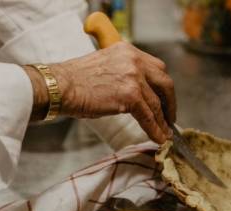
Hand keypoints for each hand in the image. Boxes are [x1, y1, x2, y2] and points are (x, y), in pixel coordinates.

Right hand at [25, 43, 176, 143]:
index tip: (164, 99)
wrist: (60, 87)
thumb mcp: (103, 67)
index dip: (162, 86)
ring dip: (162, 121)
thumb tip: (133, 96)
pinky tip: (158, 138)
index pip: (155, 68)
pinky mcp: (130, 95)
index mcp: (127, 51)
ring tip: (165, 134)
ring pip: (156, 103)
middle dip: (169, 102)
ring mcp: (133, 77)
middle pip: (164, 82)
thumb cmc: (74, 81)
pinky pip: (148, 116)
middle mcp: (134, 60)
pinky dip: (155, 130)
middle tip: (170, 117)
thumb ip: (121, 74)